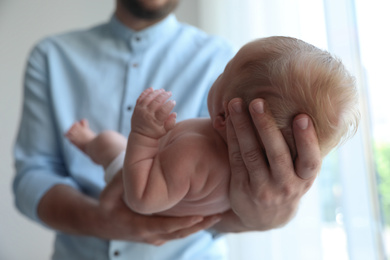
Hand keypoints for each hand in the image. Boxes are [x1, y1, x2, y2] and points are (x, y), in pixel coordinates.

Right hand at [98, 170, 221, 244]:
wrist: (104, 221)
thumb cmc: (109, 203)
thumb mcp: (110, 192)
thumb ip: (122, 181)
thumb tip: (133, 168)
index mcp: (137, 227)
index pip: (163, 227)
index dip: (182, 223)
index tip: (200, 216)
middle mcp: (149, 236)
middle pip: (177, 234)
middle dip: (198, 226)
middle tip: (217, 215)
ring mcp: (155, 237)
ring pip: (180, 235)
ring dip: (199, 227)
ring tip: (218, 215)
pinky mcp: (159, 234)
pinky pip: (178, 232)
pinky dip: (192, 225)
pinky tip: (207, 216)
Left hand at [131, 88, 176, 138]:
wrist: (140, 135)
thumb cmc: (155, 133)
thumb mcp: (165, 131)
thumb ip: (171, 123)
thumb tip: (174, 113)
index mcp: (155, 121)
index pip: (163, 110)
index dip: (169, 104)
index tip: (173, 101)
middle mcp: (147, 114)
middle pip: (156, 102)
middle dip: (164, 96)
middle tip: (170, 93)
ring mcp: (141, 110)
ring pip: (149, 98)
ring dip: (156, 92)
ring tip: (162, 90)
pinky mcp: (137, 108)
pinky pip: (141, 97)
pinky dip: (146, 92)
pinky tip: (152, 89)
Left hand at [224, 98, 320, 230]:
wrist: (264, 218)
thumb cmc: (286, 184)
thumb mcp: (300, 176)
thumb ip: (300, 151)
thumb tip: (305, 110)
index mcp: (304, 179)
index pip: (310, 161)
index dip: (307, 140)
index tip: (302, 116)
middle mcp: (285, 186)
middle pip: (277, 154)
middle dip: (266, 126)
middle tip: (257, 102)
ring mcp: (262, 188)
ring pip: (251, 154)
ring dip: (242, 127)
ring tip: (235, 104)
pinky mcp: (241, 187)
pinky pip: (236, 158)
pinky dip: (232, 137)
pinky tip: (228, 120)